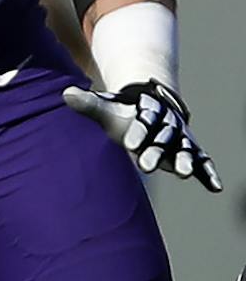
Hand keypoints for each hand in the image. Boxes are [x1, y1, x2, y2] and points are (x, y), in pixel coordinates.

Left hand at [63, 80, 221, 191]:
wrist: (148, 108)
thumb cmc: (123, 112)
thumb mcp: (106, 107)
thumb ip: (88, 103)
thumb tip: (65, 93)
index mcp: (149, 110)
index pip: (144, 119)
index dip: (138, 131)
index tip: (128, 144)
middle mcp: (168, 123)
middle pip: (164, 136)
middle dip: (156, 150)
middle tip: (145, 166)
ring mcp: (180, 138)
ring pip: (185, 148)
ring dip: (185, 160)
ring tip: (183, 173)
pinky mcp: (190, 151)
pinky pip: (203, 162)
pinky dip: (209, 173)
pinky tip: (215, 187)